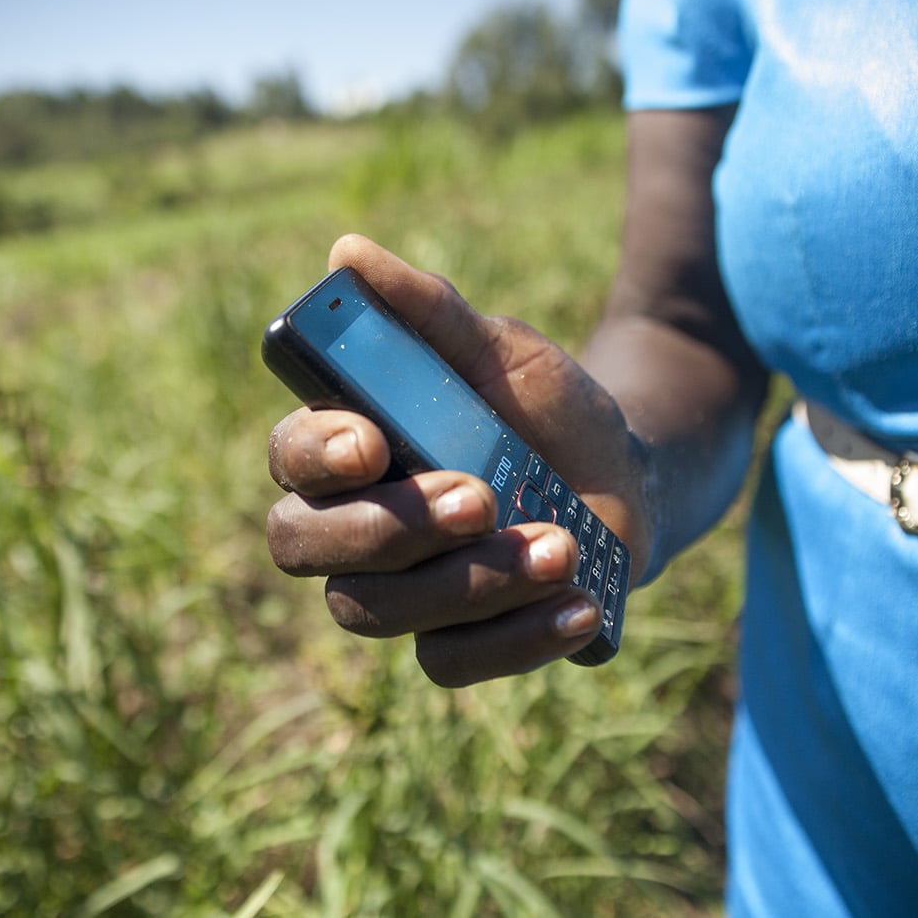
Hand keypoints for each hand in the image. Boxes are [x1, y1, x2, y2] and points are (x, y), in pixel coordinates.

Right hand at [266, 235, 651, 686]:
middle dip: (388, 528)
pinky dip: (514, 640)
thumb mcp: (501, 349)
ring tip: (562, 545)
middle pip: (306, 547)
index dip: (317, 457)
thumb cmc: (544, 407)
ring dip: (468, 584)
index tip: (374, 440)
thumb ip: (427, 312)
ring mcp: (400, 591)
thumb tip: (346, 253)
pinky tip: (578, 605)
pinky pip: (447, 664)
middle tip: (480, 498)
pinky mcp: (453, 640)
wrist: (626, 474)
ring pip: (375, 611)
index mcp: (350, 447)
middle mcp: (354, 525)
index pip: (291, 461)